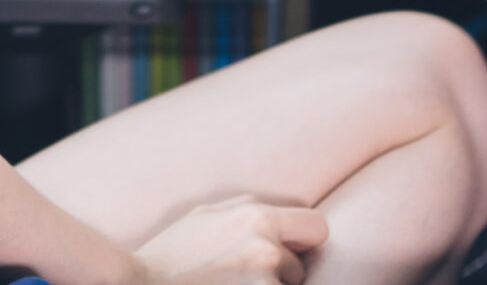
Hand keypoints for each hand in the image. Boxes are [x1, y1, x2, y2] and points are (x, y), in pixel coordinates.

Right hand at [131, 198, 327, 284]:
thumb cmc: (169, 256)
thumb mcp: (204, 216)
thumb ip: (246, 209)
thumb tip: (282, 212)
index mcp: (256, 216)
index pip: (317, 228)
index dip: (303, 242)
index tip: (287, 253)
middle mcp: (265, 247)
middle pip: (300, 267)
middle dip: (280, 275)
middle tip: (240, 276)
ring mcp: (263, 281)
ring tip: (229, 284)